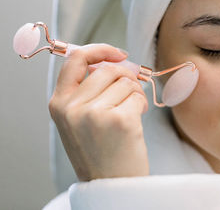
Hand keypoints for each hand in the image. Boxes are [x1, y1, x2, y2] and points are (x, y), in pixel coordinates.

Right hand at [48, 44, 148, 180]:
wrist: (111, 186)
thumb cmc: (99, 152)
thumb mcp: (79, 121)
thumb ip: (88, 90)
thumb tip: (115, 61)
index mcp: (59, 104)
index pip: (76, 60)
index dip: (100, 50)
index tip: (119, 54)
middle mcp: (72, 107)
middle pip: (108, 70)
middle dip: (126, 78)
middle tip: (130, 94)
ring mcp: (95, 114)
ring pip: (126, 82)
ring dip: (135, 93)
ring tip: (131, 112)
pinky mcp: (119, 120)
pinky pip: (138, 96)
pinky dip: (143, 104)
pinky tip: (137, 119)